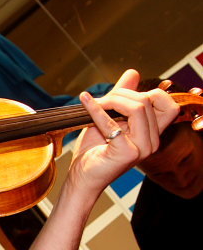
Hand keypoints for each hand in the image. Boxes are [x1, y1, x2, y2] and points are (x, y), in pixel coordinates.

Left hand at [68, 69, 178, 199]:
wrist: (82, 177)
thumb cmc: (94, 150)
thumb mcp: (109, 118)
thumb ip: (122, 97)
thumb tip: (133, 73)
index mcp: (152, 133)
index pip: (168, 104)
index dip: (147, 93)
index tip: (121, 97)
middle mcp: (152, 142)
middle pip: (148, 101)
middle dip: (121, 94)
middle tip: (100, 100)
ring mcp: (142, 148)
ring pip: (138, 108)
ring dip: (111, 101)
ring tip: (93, 104)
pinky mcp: (126, 153)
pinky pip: (112, 123)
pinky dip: (96, 110)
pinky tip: (85, 102)